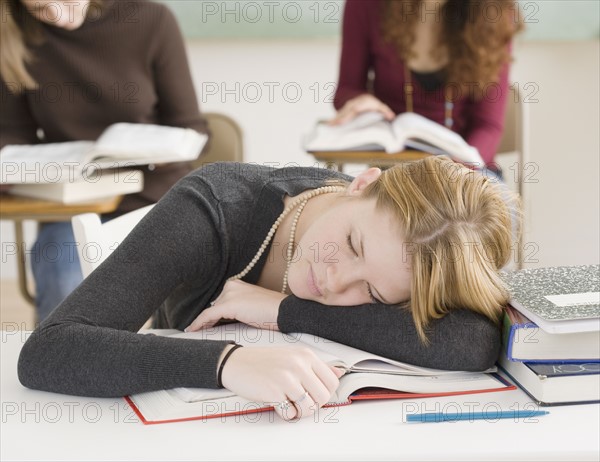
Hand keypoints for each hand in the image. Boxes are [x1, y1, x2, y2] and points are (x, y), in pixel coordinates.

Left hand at [185, 280, 285, 331]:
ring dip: (202, 323)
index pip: (221, 300)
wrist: (284, 311)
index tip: (203, 322)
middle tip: (198, 330)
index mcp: (238, 284)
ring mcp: (230, 294)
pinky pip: (208, 316)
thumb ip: (240, 308)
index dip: (211, 313)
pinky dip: (198, 324)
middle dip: (207, 319)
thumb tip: (227, 319)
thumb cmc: (273, 312)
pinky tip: (192, 330)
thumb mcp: (254, 307)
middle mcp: (232, 286)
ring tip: (194, 332)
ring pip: (210, 311)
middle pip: (215, 306)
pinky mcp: (228, 304)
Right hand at [221, 345, 343, 420]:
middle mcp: (299, 364)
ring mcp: (287, 378)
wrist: (236, 363)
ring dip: (300, 412)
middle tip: (301, 402)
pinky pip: (291, 413)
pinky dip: (286, 414)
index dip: (325, 393)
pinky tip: (279, 405)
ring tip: (290, 405)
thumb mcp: (293, 357)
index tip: (314, 394)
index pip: (332, 381)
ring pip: (310, 408)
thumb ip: (317, 366)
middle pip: (323, 397)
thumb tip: (339, 373)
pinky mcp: (274, 391)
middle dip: (314, 405)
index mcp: (306, 355)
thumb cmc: (264, 361)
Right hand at [330, 94, 394, 124]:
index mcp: (362, 103)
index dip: (349, 113)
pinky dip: (334, 120)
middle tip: (332, 125)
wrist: (364, 99)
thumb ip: (385, 111)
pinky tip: (329, 125)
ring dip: (334, 120)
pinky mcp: (344, 110)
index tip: (344, 120)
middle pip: (345, 111)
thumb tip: (391, 116)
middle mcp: (353, 104)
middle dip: (339, 118)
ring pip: (340, 113)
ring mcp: (347, 107)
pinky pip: (338, 115)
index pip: (355, 109)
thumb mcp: (380, 107)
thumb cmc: (373, 105)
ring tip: (328, 126)